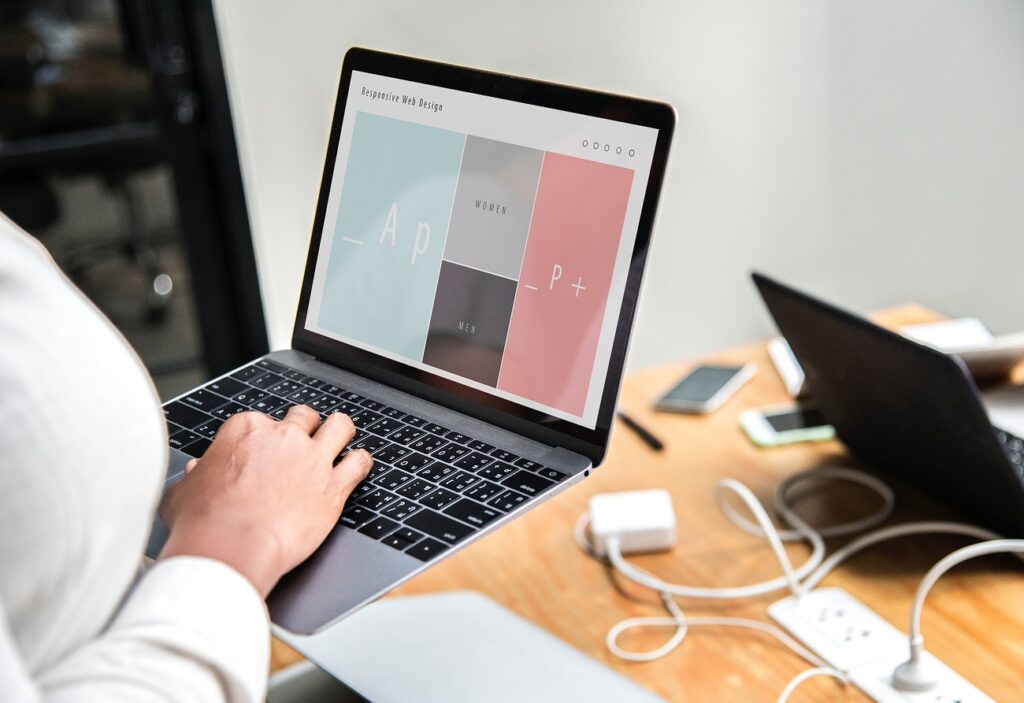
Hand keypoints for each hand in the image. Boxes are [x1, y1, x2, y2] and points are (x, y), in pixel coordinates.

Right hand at [158, 405, 371, 597]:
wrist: (231, 548)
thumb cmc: (203, 523)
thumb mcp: (184, 492)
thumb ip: (195, 477)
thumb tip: (196, 472)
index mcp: (245, 430)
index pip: (262, 421)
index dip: (264, 438)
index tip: (263, 452)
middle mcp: (283, 437)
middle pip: (303, 417)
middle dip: (304, 427)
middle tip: (302, 442)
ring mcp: (312, 459)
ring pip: (339, 427)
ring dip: (339, 432)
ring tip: (340, 439)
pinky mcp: (333, 486)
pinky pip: (359, 463)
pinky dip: (361, 463)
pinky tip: (358, 466)